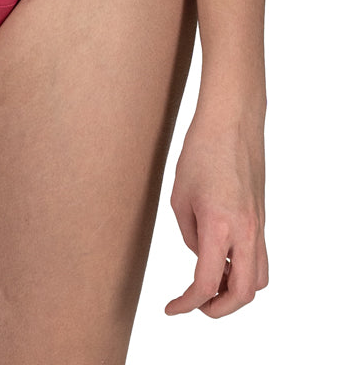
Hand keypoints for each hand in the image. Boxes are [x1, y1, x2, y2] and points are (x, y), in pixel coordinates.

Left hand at [165, 100, 268, 317]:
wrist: (230, 124)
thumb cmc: (199, 153)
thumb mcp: (179, 197)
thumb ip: (189, 235)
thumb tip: (201, 257)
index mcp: (219, 226)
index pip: (206, 282)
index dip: (187, 303)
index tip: (172, 309)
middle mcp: (245, 230)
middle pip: (245, 293)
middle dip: (220, 309)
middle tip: (195, 306)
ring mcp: (258, 225)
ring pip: (260, 278)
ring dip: (237, 292)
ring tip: (210, 286)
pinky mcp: (261, 217)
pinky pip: (260, 256)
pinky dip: (244, 270)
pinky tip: (222, 261)